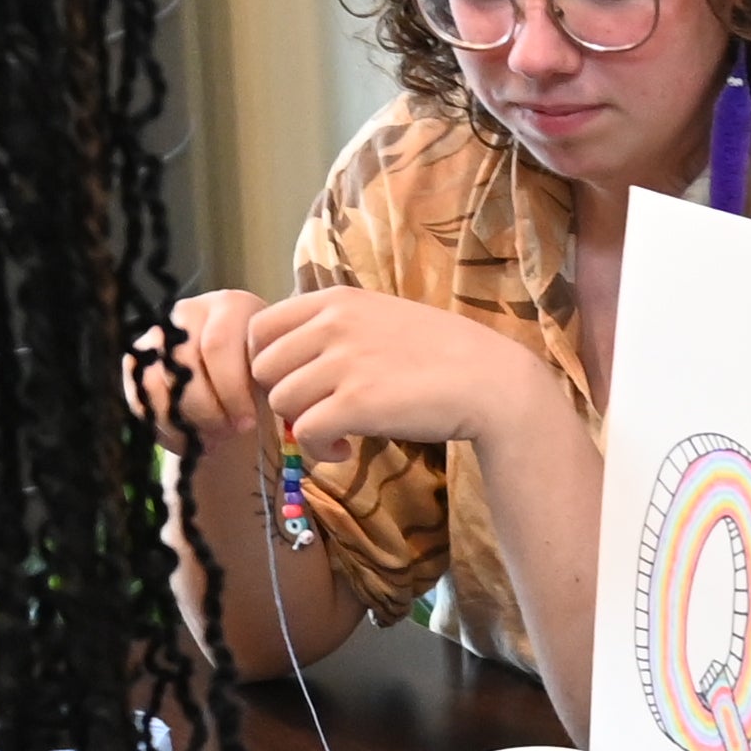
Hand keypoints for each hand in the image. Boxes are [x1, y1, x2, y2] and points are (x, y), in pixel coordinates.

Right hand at [146, 288, 271, 449]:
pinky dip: (169, 429)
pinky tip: (191, 440)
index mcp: (230, 305)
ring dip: (189, 420)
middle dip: (210, 409)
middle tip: (228, 432)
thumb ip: (263, 379)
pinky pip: (144, 400)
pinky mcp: (136, 363)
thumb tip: (247, 407)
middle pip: (187, 362)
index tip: (248, 422)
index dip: (232, 391)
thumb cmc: (258, 383)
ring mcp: (158, 335)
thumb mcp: (270, 378)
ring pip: (161, 382)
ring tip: (212, 438)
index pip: (219, 344)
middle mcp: (189, 312)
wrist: (234, 394)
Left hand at [237, 285, 552, 469]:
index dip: (269, 361)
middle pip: (262, 368)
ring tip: (338, 433)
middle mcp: (333, 324)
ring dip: (303, 426)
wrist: (490, 380)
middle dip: (283, 395)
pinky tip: (346, 450)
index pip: (261, 326)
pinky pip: (305, 433)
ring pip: (280, 402)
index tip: (298, 382)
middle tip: (317, 411)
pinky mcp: (355, 404)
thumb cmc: (442, 353)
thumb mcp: (382, 316)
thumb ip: (336, 326)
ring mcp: (343, 362)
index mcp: (336, 299)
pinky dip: (319, 450)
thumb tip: (293, 355)